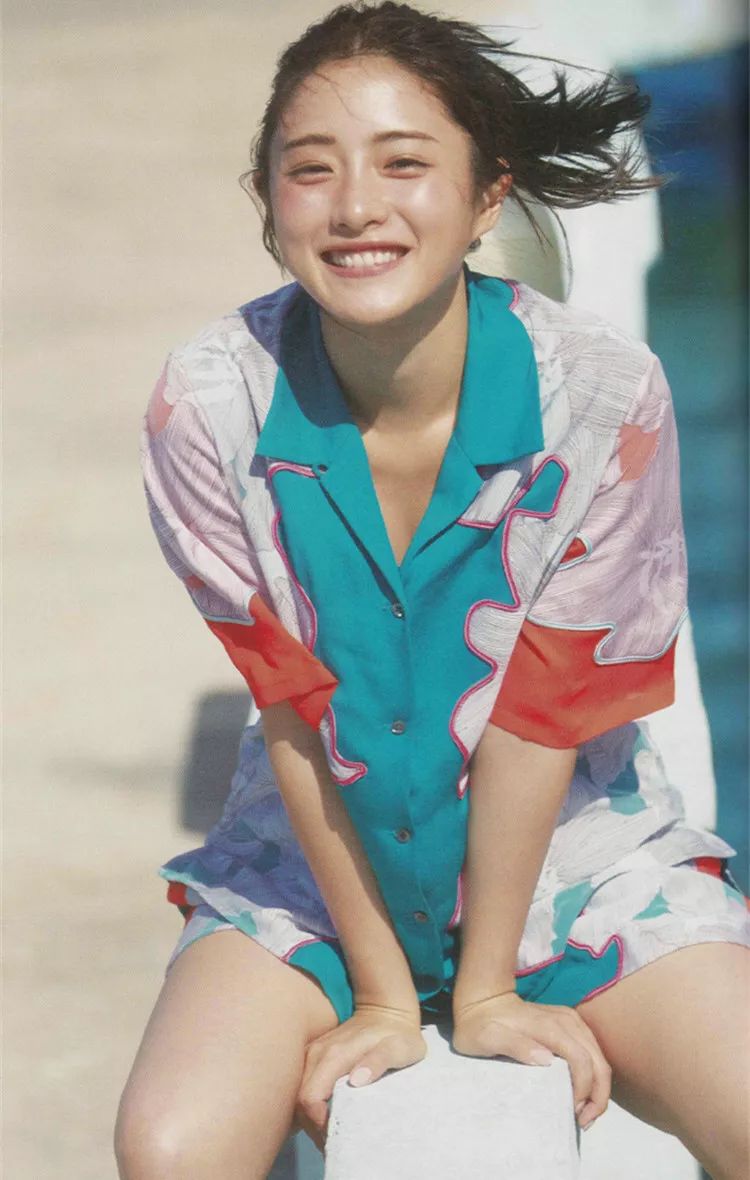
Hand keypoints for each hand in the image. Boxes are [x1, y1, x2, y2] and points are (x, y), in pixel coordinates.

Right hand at [294, 1002, 426, 1150]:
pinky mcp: (314, 1056)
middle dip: (314, 1127)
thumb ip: (379, 1061)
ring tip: (335, 1133)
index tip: (339, 1138)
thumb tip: (356, 1081)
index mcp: (333, 1055)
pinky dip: (312, 1106)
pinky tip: (329, 1116)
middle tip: (338, 1142)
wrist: (386, 1008)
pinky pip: (304, 1086)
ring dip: (311, 1118)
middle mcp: (316, 1054)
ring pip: (299, 1095)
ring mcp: (313, 1053)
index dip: (319, 1125)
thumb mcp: (399, 1048)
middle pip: (299, 1102)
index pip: (309, 1100)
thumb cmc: (398, 1033)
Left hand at [452, 990, 610, 1130]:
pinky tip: (583, 1093)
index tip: (572, 1112)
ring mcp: (571, 1021)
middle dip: (598, 1096)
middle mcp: (567, 1021)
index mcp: (550, 1026)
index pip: (581, 1060)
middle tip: (584, 1121)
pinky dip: (594, 1076)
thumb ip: (516, 1046)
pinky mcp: (571, 1025)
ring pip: (599, 1058)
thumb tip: (546, 1060)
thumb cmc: (481, 1025)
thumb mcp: (488, 1037)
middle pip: (598, 1061)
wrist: (484, 1000)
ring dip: (598, 1088)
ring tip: (585, 1113)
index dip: (583, 1090)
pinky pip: (592, 1053)